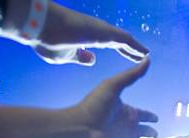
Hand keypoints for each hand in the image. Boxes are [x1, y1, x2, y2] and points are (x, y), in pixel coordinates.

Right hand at [31, 2, 148, 64]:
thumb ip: (80, 57)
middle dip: (130, 50)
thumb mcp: (65, 55)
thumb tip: (92, 60)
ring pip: (125, 40)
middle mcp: (98, 32)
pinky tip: (145, 54)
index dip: (119, 50)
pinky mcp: (104, 32)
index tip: (126, 55)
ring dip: (135, 48)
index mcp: (89, 38)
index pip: (109, 44)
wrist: (42, 26)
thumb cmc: (49, 41)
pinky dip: (136, 47)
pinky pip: (126, 40)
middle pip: (119, 42)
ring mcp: (102, 31)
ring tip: (146, 54)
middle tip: (141, 56)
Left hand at [75, 60, 158, 137]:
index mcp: (127, 112)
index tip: (156, 118)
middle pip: (145, 131)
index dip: (149, 116)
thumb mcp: (113, 86)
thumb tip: (148, 58)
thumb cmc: (93, 107)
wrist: (79, 130)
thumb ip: (131, 75)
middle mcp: (128, 128)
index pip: (142, 115)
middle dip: (152, 134)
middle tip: (160, 136)